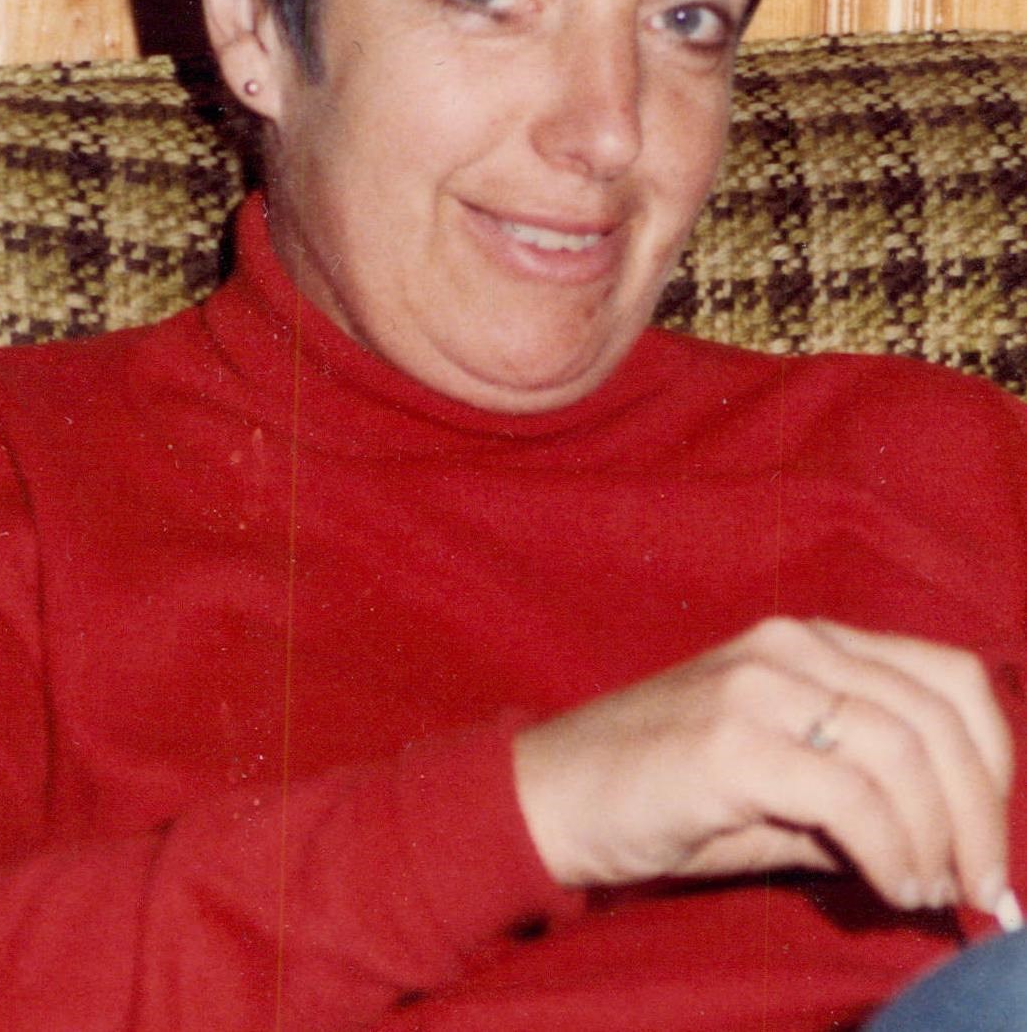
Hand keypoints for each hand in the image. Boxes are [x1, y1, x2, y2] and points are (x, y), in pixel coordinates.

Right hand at [513, 616, 1013, 916]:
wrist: (550, 796)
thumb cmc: (666, 794)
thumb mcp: (780, 780)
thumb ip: (861, 790)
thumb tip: (952, 847)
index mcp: (809, 641)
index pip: (947, 676)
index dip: (992, 760)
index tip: (988, 840)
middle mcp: (791, 645)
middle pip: (938, 715)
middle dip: (978, 814)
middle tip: (976, 886)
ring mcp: (758, 685)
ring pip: (905, 751)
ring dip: (938, 838)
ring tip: (928, 890)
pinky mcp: (730, 742)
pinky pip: (850, 796)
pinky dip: (890, 850)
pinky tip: (888, 885)